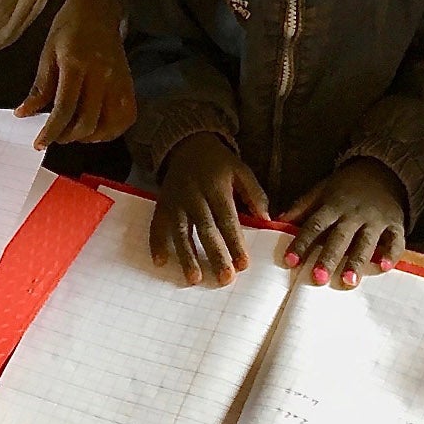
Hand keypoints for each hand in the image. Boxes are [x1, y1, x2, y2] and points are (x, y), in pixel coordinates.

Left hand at [14, 0, 135, 148]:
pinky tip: (97, 128)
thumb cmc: (69, 28)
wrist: (98, 9)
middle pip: (88, 121)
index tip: (39, 143)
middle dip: (69, 136)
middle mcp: (101, 75)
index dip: (51, 131)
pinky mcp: (129, 83)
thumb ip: (40, 87)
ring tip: (75, 133)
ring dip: (90, 137)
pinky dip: (112, 130)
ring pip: (110, 124)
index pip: (65, 108)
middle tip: (56, 136)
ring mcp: (119, 81)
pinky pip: (126, 117)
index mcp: (76, 64)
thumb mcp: (48, 53)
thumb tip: (22, 114)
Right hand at [149, 132, 269, 286]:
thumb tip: (266, 220)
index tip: (244, 265)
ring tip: (194, 278)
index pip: (227, 219)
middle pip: (206, 229)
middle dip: (215, 255)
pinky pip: (157, 225)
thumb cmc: (219, 163)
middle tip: (224, 278)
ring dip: (187, 256)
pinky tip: (160, 262)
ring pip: (181, 231)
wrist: (188, 144)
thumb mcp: (241, 171)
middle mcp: (195, 196)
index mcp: (216, 188)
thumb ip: (255, 194)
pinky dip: (156, 243)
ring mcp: (176, 201)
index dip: (235, 243)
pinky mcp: (162, 204)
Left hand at [280, 157, 407, 289]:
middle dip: (328, 257)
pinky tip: (384, 267)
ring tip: (348, 281)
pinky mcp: (396, 223)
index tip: (290, 261)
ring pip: (366, 242)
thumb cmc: (346, 186)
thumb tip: (276, 222)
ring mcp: (376, 219)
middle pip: (339, 237)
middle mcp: (353, 213)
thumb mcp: (322, 190)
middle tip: (318, 278)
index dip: (302, 243)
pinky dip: (391, 254)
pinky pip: (395, 240)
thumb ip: (302, 207)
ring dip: (357, 261)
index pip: (314, 225)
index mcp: (333, 205)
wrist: (382, 170)